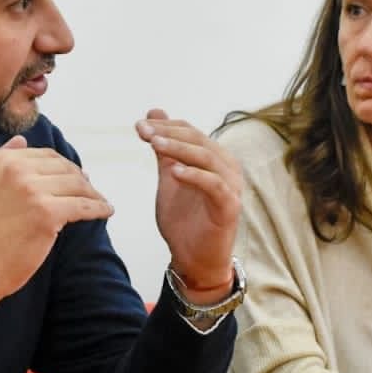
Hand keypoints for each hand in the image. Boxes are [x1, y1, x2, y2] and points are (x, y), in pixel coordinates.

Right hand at [0, 137, 112, 343]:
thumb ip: (6, 159)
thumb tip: (22, 140)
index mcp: (3, 161)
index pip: (47, 156)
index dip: (66, 167)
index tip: (77, 177)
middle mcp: (16, 170)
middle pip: (65, 168)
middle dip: (81, 180)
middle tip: (91, 191)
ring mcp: (32, 190)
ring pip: (77, 185)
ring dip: (93, 194)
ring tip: (100, 202)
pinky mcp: (47, 213)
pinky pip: (84, 206)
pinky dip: (99, 208)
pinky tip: (105, 211)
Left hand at [136, 110, 242, 299]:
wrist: (194, 259)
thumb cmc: (185, 220)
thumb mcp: (169, 178)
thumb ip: (164, 149)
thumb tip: (155, 113)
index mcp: (214, 158)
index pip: (191, 132)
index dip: (166, 126)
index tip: (140, 125)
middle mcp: (227, 167)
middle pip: (199, 141)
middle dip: (170, 134)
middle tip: (144, 131)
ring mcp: (231, 186)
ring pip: (207, 158)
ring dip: (180, 149)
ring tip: (155, 145)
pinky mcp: (229, 207)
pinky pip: (214, 185)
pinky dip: (195, 176)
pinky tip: (175, 171)